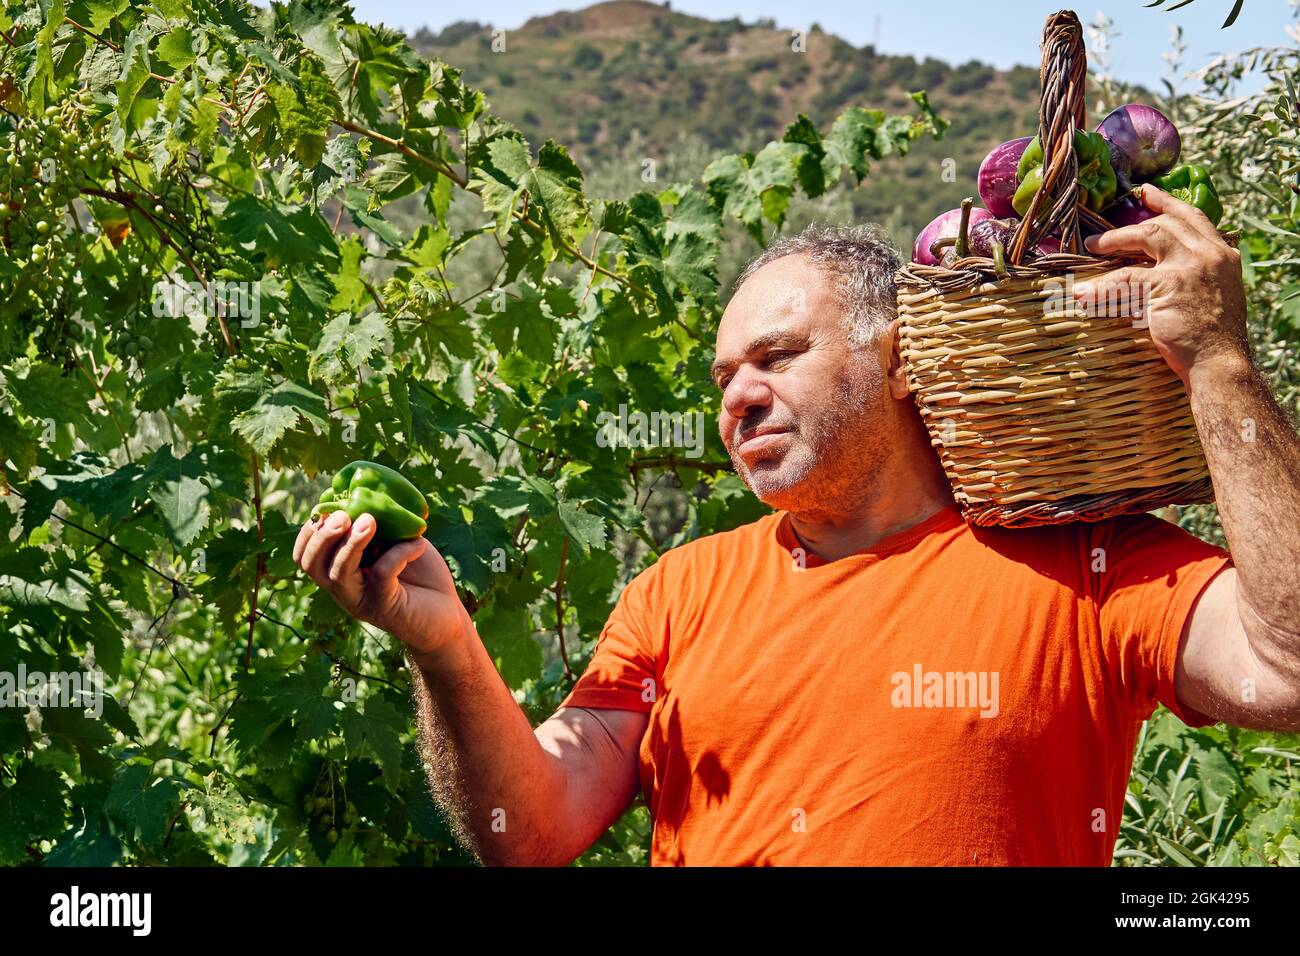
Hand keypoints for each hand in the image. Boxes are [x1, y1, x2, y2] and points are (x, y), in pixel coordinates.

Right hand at [293, 510, 471, 667]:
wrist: (448, 615)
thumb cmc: (420, 575)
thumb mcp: (396, 543)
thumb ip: (380, 525)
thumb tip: (367, 494)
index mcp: (340, 572)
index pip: (305, 556)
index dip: (309, 532)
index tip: (327, 507)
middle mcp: (344, 589)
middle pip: (312, 564)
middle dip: (322, 536)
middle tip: (343, 515)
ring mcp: (362, 601)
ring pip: (339, 573)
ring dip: (351, 543)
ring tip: (369, 520)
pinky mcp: (386, 608)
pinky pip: (383, 574)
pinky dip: (398, 553)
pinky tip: (418, 544)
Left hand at [1073, 183, 1249, 383]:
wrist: (1218, 361)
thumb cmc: (1212, 336)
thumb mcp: (1215, 293)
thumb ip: (1197, 274)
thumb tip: (1166, 267)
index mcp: (1222, 253)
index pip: (1193, 217)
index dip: (1168, 203)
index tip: (1147, 192)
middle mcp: (1209, 253)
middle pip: (1166, 222)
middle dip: (1131, 223)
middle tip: (1103, 231)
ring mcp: (1189, 267)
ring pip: (1146, 236)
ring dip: (1113, 240)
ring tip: (1091, 246)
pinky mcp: (1168, 284)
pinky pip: (1125, 277)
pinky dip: (1101, 285)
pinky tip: (1083, 292)